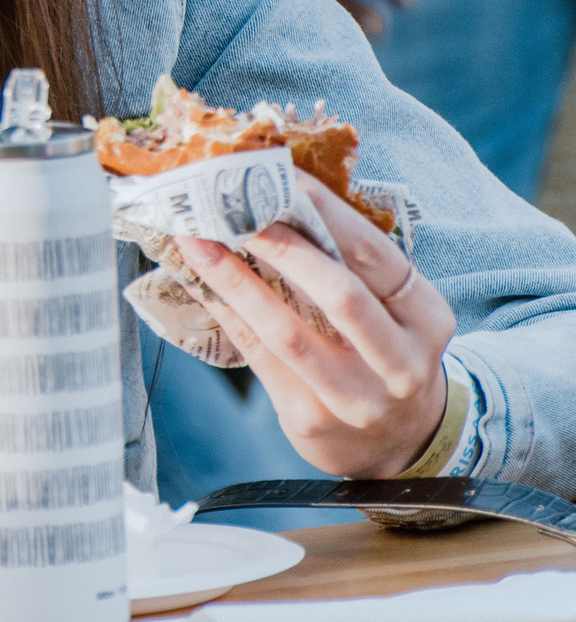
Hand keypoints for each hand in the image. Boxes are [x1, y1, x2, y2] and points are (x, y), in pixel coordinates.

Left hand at [174, 172, 453, 476]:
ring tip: (196, 240)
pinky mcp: (311, 419)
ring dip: (233, 279)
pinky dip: (224, 312)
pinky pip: (257, 354)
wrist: (399, 444)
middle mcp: (400, 362)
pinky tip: (196, 281)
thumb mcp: (392, 312)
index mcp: (426, 318)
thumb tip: (276, 195)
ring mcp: (357, 397)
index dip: (327, 212)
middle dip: (280, 245)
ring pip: (287, 331)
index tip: (281, 176)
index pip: (377, 255)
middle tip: (233, 208)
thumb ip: (350, 266)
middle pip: (338, 295)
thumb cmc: (381, 354)